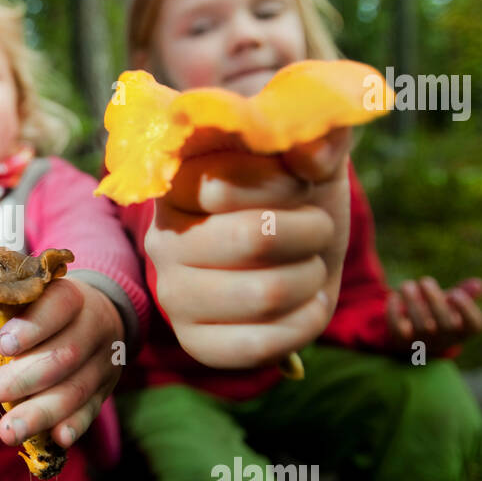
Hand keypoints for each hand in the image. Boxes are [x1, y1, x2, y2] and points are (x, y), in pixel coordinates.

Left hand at [0, 277, 124, 449]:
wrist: (103, 315)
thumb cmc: (50, 308)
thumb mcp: (37, 295)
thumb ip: (10, 307)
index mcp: (74, 298)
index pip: (58, 307)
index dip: (32, 327)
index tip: (2, 346)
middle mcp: (94, 329)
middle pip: (63, 357)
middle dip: (19, 380)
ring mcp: (102, 363)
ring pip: (75, 390)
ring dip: (39, 414)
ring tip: (8, 432)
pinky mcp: (104, 390)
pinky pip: (91, 410)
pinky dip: (75, 425)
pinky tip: (57, 439)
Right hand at [145, 127, 352, 368]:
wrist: (296, 238)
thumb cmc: (295, 182)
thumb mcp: (309, 145)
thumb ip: (319, 133)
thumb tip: (313, 154)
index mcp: (175, 181)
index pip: (221, 184)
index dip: (282, 183)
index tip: (300, 182)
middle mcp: (162, 238)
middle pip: (253, 239)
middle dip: (310, 230)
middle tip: (317, 226)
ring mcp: (173, 294)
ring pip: (265, 294)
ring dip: (312, 276)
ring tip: (311, 265)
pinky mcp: (195, 341)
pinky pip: (258, 347)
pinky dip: (305, 323)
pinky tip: (310, 303)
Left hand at [386, 276, 481, 355]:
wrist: (414, 338)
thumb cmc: (439, 315)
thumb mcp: (452, 304)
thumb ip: (465, 293)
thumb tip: (479, 284)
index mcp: (464, 330)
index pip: (475, 326)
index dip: (467, 309)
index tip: (456, 293)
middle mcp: (446, 340)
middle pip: (447, 324)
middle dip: (435, 300)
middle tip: (425, 281)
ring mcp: (423, 343)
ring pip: (422, 326)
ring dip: (414, 302)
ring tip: (408, 285)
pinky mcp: (402, 341)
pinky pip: (397, 329)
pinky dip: (393, 311)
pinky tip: (394, 296)